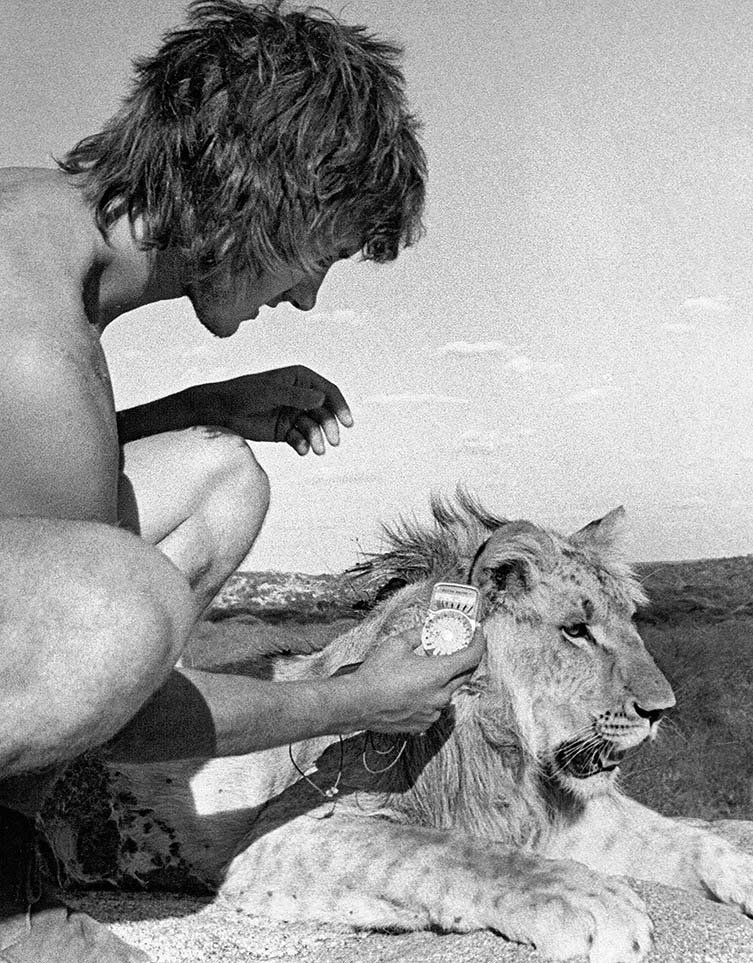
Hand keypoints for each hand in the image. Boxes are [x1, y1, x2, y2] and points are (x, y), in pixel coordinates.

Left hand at [191, 365, 352, 454]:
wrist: (219, 412)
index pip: (327, 391)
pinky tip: (302, 451)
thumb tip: (322, 398)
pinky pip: (300, 439)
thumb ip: (296, 396)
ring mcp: (293, 414)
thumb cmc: (243, 394)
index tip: (347, 422)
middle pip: (324, 412)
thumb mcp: (270, 393)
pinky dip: (303, 445)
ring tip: (317, 450)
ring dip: (318, 439)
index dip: (339, 406)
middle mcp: (300, 396)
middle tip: (333, 442)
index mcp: (299, 379)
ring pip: (314, 428)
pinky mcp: (284, 431)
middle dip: (330, 427)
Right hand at [348, 629, 484, 733]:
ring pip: (449, 692)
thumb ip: (418, 634)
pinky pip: (436, 706)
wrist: (357, 703)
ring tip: (429, 668)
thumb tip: (428, 627)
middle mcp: (441, 695)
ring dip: (445, 679)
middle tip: (458, 647)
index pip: (471, 657)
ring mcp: (433, 712)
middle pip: (465, 675)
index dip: (479, 643)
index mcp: (438, 674)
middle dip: (465, 659)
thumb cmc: (376, 673)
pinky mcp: (424, 723)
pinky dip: (432, 695)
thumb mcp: (397, 644)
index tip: (479, 633)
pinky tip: (417, 687)